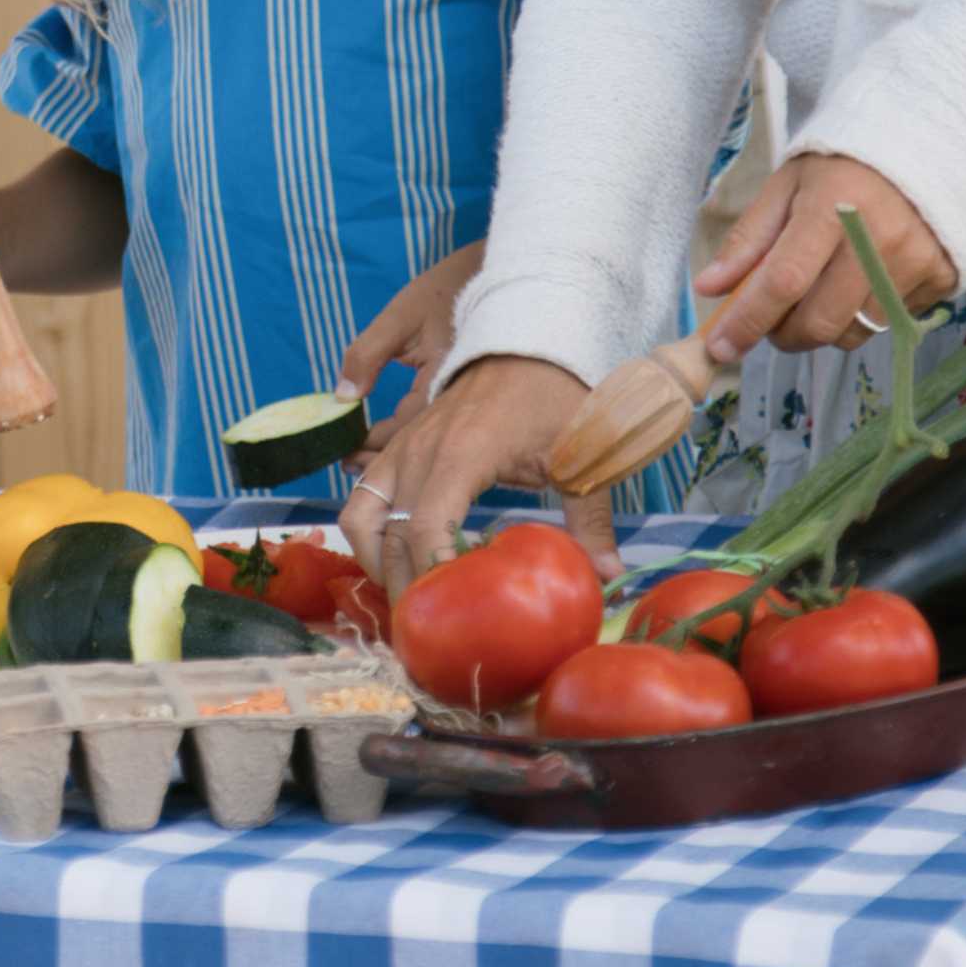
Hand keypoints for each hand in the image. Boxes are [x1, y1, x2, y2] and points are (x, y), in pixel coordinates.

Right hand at [336, 355, 616, 593]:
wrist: (526, 340)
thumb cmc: (558, 396)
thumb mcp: (581, 457)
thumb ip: (590, 518)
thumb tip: (608, 575)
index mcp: (462, 454)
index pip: (423, 527)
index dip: (428, 575)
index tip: (447, 613)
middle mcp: (419, 450)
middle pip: (385, 532)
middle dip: (398, 585)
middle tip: (425, 626)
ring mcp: (401, 446)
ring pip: (357, 514)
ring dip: (372, 559)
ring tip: (404, 594)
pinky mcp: (396, 446)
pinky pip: (362, 496)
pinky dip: (369, 533)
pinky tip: (397, 560)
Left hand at [337, 239, 486, 453]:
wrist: (503, 273)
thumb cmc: (450, 290)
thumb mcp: (401, 317)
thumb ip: (367, 355)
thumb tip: (343, 396)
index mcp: (444, 384)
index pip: (403, 432)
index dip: (369, 446)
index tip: (341, 453)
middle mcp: (462, 401)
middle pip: (419, 445)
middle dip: (381, 457)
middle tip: (347, 463)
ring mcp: (469, 400)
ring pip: (430, 438)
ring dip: (397, 449)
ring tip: (362, 454)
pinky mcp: (471, 393)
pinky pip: (441, 423)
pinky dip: (415, 431)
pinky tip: (393, 434)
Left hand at [694, 153, 957, 359]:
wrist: (927, 146)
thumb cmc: (842, 167)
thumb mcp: (785, 187)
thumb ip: (748, 239)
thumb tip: (708, 288)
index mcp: (832, 209)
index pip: (783, 282)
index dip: (748, 320)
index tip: (720, 347)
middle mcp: (879, 241)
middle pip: (820, 321)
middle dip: (783, 335)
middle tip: (771, 319)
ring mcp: (916, 262)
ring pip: (854, 332)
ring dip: (823, 329)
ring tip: (816, 296)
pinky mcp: (943, 277)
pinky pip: (890, 322)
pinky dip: (863, 316)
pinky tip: (860, 282)